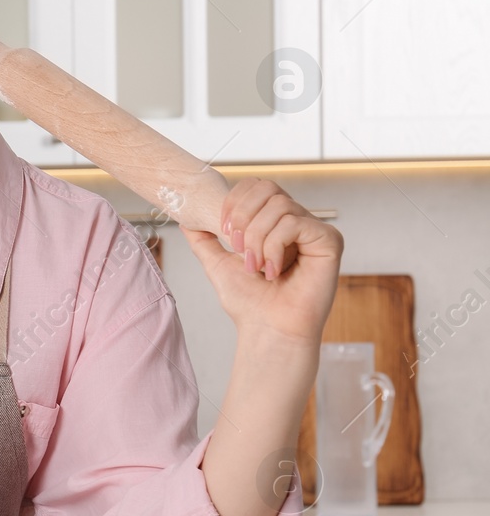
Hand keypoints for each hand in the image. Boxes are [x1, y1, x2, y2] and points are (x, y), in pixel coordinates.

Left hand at [180, 177, 342, 345]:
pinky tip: (274, 271)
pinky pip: (295, 223)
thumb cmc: (249, 303)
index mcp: (274, 223)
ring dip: (257, 239)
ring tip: (257, 268)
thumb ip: (204, 240)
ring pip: (279, 206)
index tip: (222, 231)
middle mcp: (297, 221)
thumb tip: (186, 219)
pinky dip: (275, 247)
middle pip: (267, 188)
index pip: (256, 186)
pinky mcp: (330, 241)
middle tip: (238, 249)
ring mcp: (315, 230)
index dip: (234, 202)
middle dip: (242, 218)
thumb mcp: (218, 264)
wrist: (268, 329)